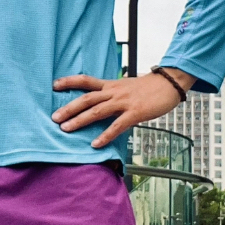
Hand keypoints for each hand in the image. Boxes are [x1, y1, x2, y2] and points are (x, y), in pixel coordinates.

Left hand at [51, 68, 194, 148]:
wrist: (169, 83)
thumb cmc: (149, 87)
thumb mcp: (127, 86)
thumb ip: (113, 93)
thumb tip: (101, 101)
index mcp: (111, 85)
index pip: (86, 80)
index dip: (69, 81)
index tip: (54, 85)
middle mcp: (114, 92)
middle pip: (87, 98)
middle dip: (69, 108)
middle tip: (54, 118)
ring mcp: (124, 102)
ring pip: (98, 110)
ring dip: (80, 120)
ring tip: (66, 129)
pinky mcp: (135, 113)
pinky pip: (117, 125)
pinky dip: (105, 135)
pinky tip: (95, 144)